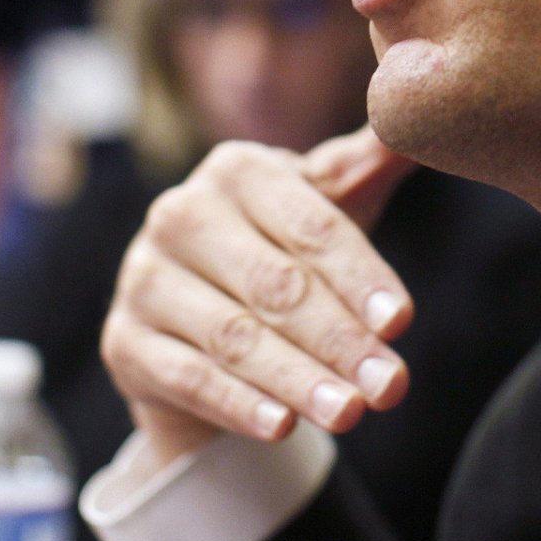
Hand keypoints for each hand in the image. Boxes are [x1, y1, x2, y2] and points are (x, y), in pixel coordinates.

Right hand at [102, 129, 418, 463]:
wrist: (197, 313)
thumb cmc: (280, 247)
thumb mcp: (328, 202)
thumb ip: (370, 162)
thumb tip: (417, 114)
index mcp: (237, 170)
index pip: (311, 227)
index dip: (360, 276)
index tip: (401, 322)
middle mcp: (180, 214)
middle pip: (276, 285)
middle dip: (340, 340)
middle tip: (392, 387)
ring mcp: (143, 278)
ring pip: (235, 337)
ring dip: (299, 380)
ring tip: (352, 412)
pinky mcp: (123, 341)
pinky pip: (189, 377)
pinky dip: (238, 404)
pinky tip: (284, 427)